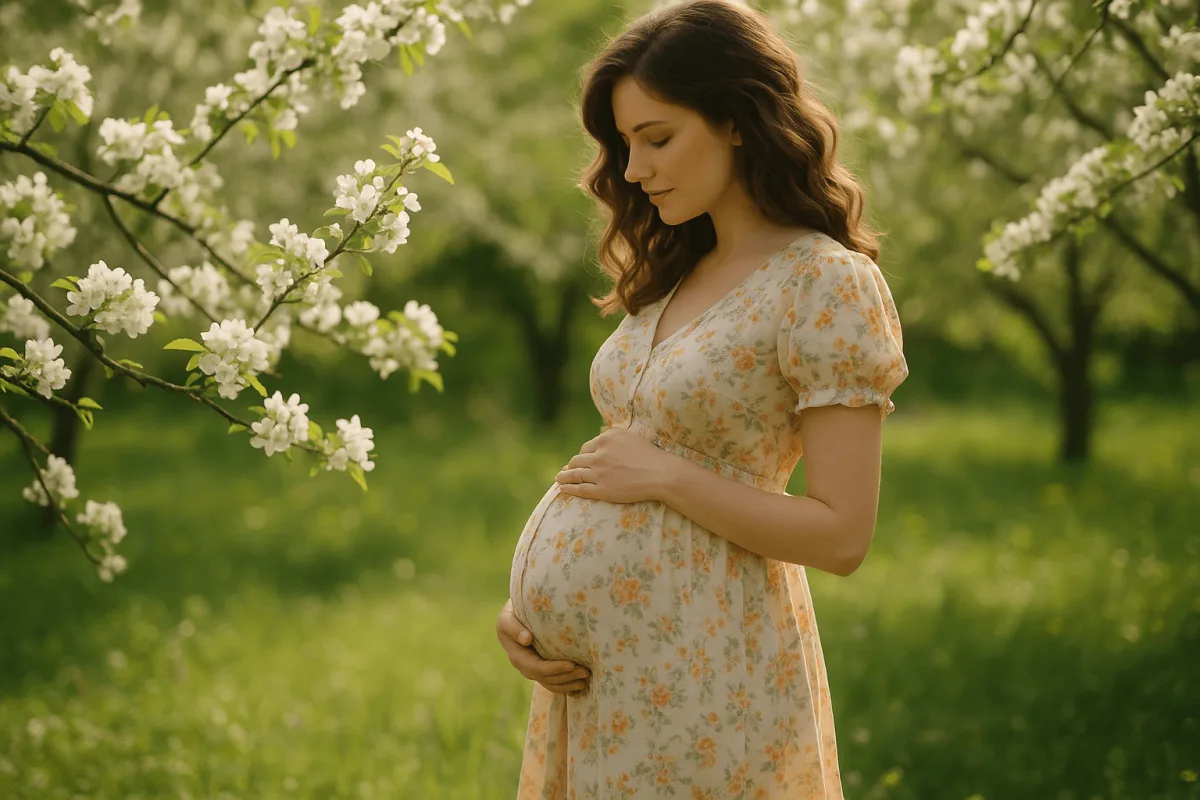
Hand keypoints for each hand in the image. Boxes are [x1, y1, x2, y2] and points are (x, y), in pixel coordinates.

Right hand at [495, 598, 590, 696]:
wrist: (511, 620)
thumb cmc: (510, 616)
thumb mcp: (507, 619)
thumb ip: (514, 628)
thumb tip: (526, 639)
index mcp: (517, 656)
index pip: (537, 667)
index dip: (554, 668)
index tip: (571, 664)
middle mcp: (524, 667)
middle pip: (546, 678)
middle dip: (566, 676)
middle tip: (585, 671)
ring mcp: (533, 670)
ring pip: (551, 683)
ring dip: (569, 683)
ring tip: (586, 679)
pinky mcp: (541, 670)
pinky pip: (553, 682)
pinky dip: (566, 685)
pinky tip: (580, 684)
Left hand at [555, 428, 671, 503]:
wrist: (661, 474)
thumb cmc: (651, 455)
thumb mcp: (630, 436)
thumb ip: (614, 435)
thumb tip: (603, 432)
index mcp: (606, 439)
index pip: (587, 447)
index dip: (583, 455)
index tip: (581, 459)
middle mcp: (599, 454)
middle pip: (578, 460)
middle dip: (571, 465)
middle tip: (567, 469)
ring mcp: (599, 473)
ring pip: (575, 474)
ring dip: (564, 476)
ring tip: (559, 478)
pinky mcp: (601, 489)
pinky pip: (580, 489)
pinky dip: (569, 488)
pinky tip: (563, 488)